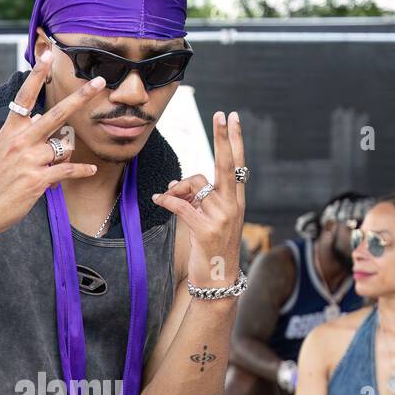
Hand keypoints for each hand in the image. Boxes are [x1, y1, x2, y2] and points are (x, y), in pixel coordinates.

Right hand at [0, 51, 103, 233]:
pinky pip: (68, 170)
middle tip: (100, 82)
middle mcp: (21, 141)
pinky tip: (91, 170)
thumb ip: (22, 133)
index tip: (47, 55)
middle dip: (80, 97)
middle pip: (57, 114)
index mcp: (11, 130)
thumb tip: (39, 120)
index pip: (25, 97)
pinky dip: (82, 170)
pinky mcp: (39, 179)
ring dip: (65, 156)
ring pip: (64, 148)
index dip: (36, 75)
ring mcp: (30, 160)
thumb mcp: (1, 150)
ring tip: (51, 167)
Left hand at [150, 110, 245, 287]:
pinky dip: (167, 200)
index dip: (234, 140)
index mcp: (236, 201)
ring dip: (177, 187)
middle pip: (227, 164)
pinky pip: (182, 206)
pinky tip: (158, 199)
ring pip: (196, 183)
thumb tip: (173, 184)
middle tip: (222, 113)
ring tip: (168, 196)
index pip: (236, 164)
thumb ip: (195, 200)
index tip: (233, 117)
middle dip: (224, 137)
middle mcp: (232, 205)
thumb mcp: (207, 221)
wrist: (219, 280)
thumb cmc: (212, 249)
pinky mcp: (205, 230)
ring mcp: (221, 217)